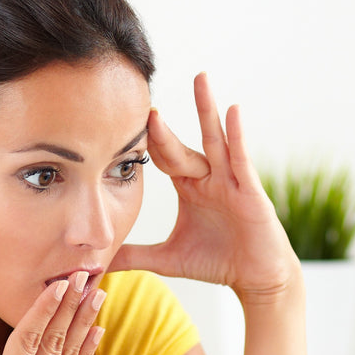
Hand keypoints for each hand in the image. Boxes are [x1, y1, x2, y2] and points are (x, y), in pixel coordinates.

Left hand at [109, 72, 298, 301]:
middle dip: (165, 128)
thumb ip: (135, 256)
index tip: (123, 123)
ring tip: (200, 77)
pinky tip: (233, 110)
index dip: (147, 143)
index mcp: (190, 187)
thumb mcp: (168, 259)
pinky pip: (242, 159)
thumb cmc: (217, 262)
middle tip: (146, 104)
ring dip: (207, 109)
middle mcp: (209, 178)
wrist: (256, 277)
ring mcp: (231, 181)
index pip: (164, 159)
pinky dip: (237, 136)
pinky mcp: (250, 191)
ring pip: (215, 140)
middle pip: (183, 146)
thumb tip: (98, 263)